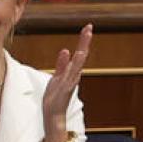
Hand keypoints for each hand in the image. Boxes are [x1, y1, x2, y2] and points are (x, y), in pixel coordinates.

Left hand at [41, 24, 93, 141]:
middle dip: (85, 41)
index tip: (87, 27)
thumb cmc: (55, 96)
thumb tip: (66, 50)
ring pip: (78, 64)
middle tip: (89, 27)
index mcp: (71, 71)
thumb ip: (62, 64)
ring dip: (81, 51)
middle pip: (81, 55)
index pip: (79, 53)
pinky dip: (74, 66)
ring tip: (85, 38)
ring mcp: (71, 81)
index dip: (83, 40)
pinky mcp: (66, 88)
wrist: (53, 114)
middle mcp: (74, 75)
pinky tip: (75, 56)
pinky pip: (71, 75)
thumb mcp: (57, 76)